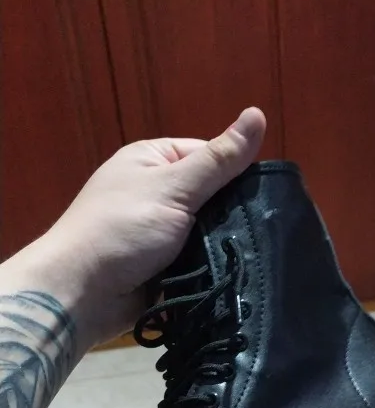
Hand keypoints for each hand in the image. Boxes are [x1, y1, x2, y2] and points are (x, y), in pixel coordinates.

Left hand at [42, 107, 265, 346]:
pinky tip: (233, 273)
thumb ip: (219, 160)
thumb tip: (258, 114)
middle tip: (261, 231)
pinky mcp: (162, 266)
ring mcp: (158, 231)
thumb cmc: (123, 229)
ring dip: (222, 245)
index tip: (261, 197)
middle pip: (211, 196)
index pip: (210, 156)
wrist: (81, 293)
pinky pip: (196, 261)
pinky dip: (209, 267)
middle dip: (231, 215)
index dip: (236, 173)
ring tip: (250, 256)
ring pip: (206, 232)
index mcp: (153, 159)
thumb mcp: (174, 186)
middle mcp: (155, 191)